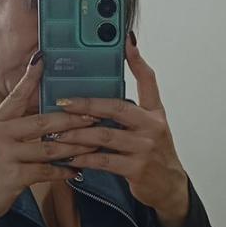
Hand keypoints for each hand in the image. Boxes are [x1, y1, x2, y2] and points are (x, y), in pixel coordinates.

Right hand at [0, 53, 100, 226]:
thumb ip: (14, 128)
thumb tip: (44, 118)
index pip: (16, 96)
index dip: (30, 78)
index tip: (43, 60)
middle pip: (42, 122)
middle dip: (72, 119)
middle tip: (94, 116)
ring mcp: (6, 154)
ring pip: (49, 147)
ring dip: (75, 147)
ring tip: (94, 144)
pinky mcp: (13, 175)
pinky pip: (46, 171)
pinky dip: (63, 171)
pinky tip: (76, 170)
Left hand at [55, 35, 189, 225]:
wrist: (169, 186)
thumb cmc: (154, 150)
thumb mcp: (153, 122)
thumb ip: (139, 99)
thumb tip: (119, 73)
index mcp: (154, 113)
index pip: (148, 80)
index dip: (137, 60)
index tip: (125, 40)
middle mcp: (151, 127)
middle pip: (117, 108)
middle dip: (87, 104)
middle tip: (63, 102)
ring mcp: (144, 149)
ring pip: (104, 136)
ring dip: (77, 134)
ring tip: (57, 132)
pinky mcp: (135, 170)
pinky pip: (103, 161)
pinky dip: (83, 158)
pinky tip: (68, 156)